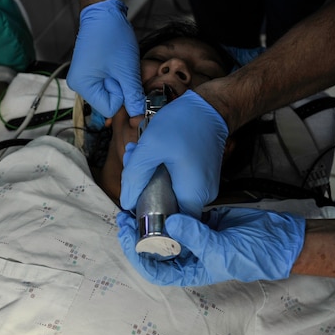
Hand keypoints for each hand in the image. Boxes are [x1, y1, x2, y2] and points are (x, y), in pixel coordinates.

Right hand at [68, 0, 144, 117]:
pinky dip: (117, 76)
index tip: (125, 78)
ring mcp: (85, 78)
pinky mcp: (91, 72)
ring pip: (111, 92)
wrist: (103, 12)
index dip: (123, 96)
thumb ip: (133, 95)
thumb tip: (139, 116)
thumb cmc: (111, 35)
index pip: (110, 108)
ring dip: (121, 82)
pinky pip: (108, 83)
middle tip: (124, 69)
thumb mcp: (126, 69)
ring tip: (120, 64)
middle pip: (109, 102)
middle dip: (122, 88)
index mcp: (83, 86)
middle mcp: (80, 85)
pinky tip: (117, 63)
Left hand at [118, 207, 305, 285]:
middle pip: (154, 247)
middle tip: (123, 215)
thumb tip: (169, 222)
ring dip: (150, 217)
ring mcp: (195, 236)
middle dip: (136, 233)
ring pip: (165, 229)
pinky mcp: (203, 220)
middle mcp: (188, 255)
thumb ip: (196, 236)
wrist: (278, 238)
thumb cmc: (253, 255)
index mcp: (190, 270)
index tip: (126, 235)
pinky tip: (157, 194)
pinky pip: (180, 213)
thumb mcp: (222, 250)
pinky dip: (169, 205)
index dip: (136, 254)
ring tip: (134, 202)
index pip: (154, 269)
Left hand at [120, 90, 227, 217]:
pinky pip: (175, 183)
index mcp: (192, 195)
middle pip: (166, 207)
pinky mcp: (198, 178)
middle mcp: (201, 197)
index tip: (132, 201)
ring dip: (149, 176)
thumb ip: (135, 176)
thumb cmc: (183, 123)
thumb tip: (125, 202)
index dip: (148, 218)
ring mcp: (201, 188)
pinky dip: (160, 171)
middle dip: (143, 189)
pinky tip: (150, 152)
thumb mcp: (151, 147)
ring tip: (138, 152)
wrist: (209, 107)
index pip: (170, 226)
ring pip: (168, 193)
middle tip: (131, 162)